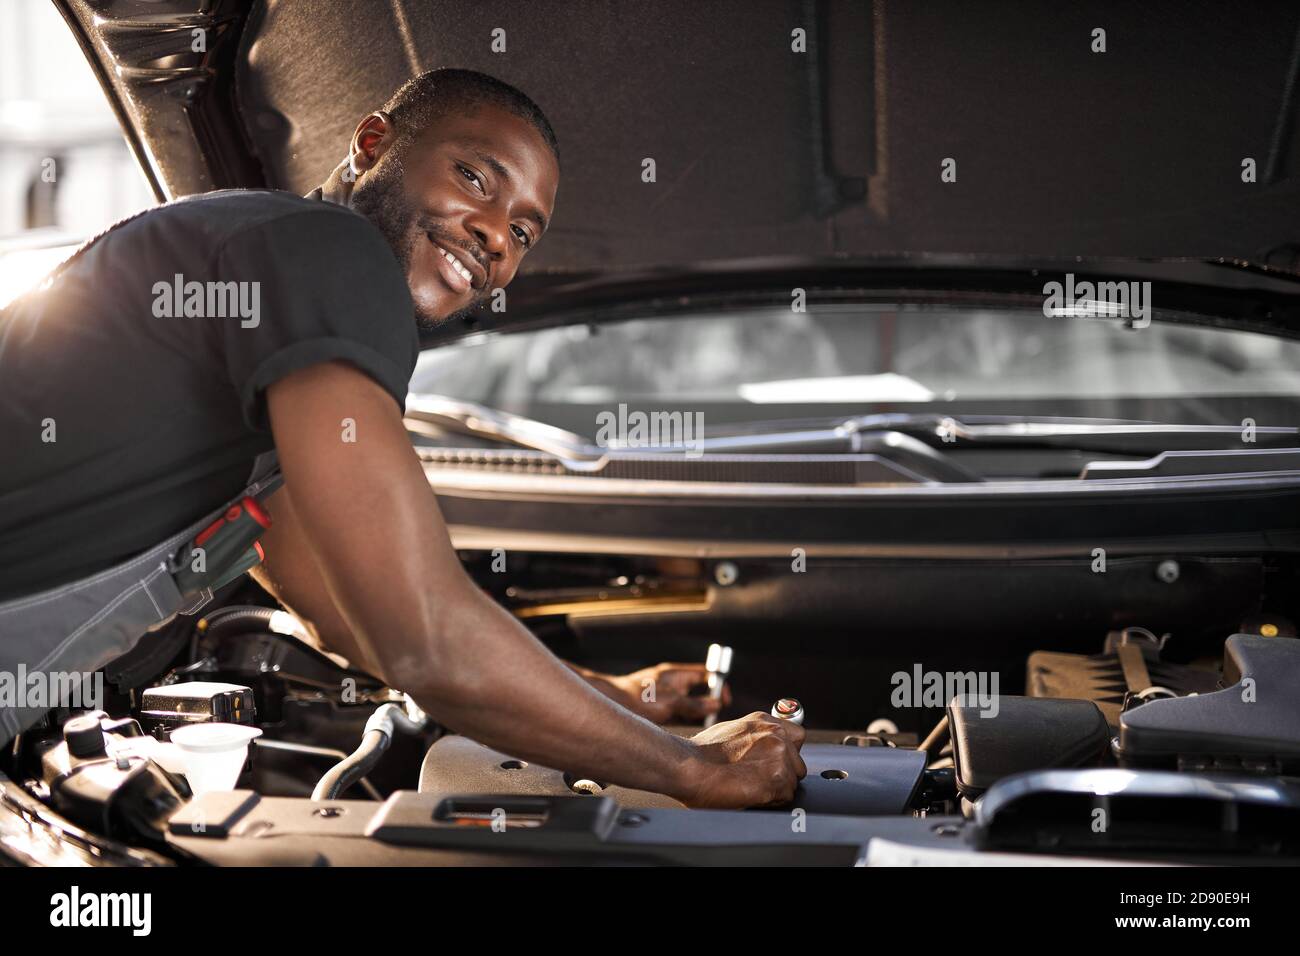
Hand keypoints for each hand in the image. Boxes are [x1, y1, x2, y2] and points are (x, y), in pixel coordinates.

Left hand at [606, 662, 731, 724]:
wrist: (612, 703)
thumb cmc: (639, 699)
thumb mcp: (671, 703)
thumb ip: (695, 705)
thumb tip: (717, 705)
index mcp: (678, 674)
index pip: (707, 674)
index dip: (719, 685)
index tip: (724, 700)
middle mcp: (673, 682)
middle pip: (700, 689)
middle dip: (708, 702)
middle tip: (713, 716)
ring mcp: (666, 694)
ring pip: (689, 703)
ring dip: (696, 713)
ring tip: (699, 725)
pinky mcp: (659, 707)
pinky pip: (678, 712)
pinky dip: (684, 719)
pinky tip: (683, 729)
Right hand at [673, 711, 806, 808]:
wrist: (687, 766)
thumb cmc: (700, 752)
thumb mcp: (732, 730)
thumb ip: (756, 736)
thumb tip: (763, 747)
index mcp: (764, 721)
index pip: (797, 736)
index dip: (787, 753)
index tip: (773, 762)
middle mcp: (775, 735)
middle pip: (798, 763)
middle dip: (782, 773)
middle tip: (756, 778)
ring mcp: (778, 756)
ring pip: (793, 781)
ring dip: (777, 788)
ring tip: (750, 785)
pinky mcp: (776, 779)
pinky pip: (786, 797)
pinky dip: (771, 800)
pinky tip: (750, 793)